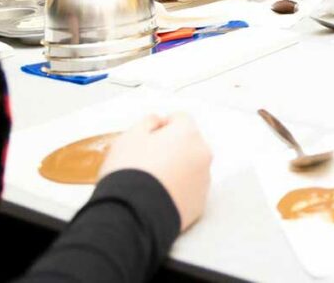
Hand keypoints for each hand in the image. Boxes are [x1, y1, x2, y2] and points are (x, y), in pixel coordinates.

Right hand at [99, 113, 211, 231]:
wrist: (132, 214)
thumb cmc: (130, 172)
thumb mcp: (129, 137)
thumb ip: (147, 122)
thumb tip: (157, 121)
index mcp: (188, 133)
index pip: (180, 119)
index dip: (162, 126)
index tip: (148, 137)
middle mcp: (202, 154)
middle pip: (188, 143)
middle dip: (172, 148)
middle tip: (147, 160)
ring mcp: (203, 180)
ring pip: (191, 167)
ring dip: (177, 169)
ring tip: (151, 181)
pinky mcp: (199, 203)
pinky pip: (190, 190)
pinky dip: (178, 190)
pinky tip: (158, 196)